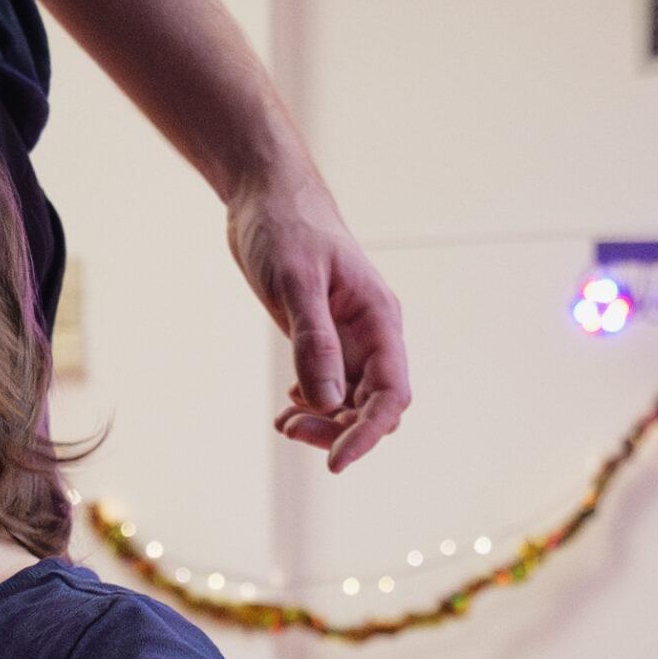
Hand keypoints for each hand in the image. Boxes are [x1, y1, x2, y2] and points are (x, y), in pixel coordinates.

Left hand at [226, 165, 409, 472]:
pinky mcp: (326, 340)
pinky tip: (289, 403)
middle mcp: (372, 335)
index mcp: (379, 319)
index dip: (368, 434)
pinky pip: (331, 389)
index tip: (335, 462)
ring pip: (352, 404)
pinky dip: (313, 406)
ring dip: (324, 422)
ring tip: (284, 420)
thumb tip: (327, 403)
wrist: (266, 196)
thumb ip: (314, 341)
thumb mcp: (296, 282)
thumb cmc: (285, 228)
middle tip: (289, 428)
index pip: (391, 394)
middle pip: (373, 407)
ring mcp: (350, 339)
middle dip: (339, 430)